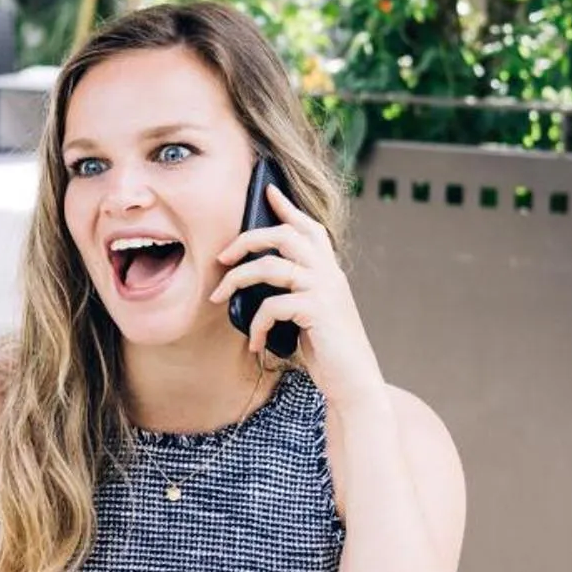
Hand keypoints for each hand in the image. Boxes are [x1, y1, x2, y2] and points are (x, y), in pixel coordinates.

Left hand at [209, 182, 385, 404]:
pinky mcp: (317, 311)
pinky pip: (272, 305)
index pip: (308, 227)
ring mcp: (324, 290)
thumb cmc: (328, 350)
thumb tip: (254, 280)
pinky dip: (256, 324)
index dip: (287, 206)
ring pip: (270, 267)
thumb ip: (293, 292)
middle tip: (221, 256)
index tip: (266, 189)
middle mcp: (329, 273)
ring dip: (237, 280)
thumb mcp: (309, 313)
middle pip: (284, 235)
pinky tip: (255, 343)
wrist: (354, 381)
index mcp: (328, 270)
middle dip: (246, 239)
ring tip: (218, 297)